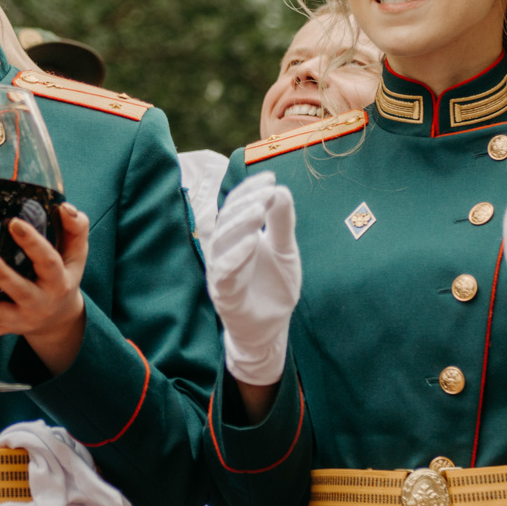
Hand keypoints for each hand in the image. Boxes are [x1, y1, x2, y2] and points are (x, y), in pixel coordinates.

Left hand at [0, 203, 90, 375]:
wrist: (59, 318)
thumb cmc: (63, 276)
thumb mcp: (76, 254)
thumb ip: (76, 228)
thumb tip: (65, 207)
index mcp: (57, 281)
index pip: (48, 260)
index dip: (32, 243)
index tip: (14, 223)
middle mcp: (38, 302)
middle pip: (19, 290)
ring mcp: (19, 318)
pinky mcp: (3, 328)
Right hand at [205, 173, 297, 386]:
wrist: (271, 328)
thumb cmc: (274, 287)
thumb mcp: (285, 250)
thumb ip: (282, 223)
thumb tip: (280, 189)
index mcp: (237, 236)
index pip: (236, 205)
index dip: (249, 190)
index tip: (270, 177)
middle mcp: (224, 250)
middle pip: (226, 219)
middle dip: (246, 203)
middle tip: (266, 192)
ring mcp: (221, 271)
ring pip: (222, 241)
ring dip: (240, 223)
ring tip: (259, 210)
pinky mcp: (224, 293)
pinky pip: (225, 271)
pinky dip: (236, 255)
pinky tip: (251, 242)